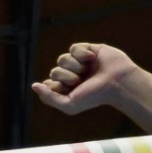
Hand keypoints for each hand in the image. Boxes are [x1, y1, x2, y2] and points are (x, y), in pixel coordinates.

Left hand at [31, 42, 145, 116]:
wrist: (118, 82)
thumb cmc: (95, 96)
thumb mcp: (69, 104)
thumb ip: (49, 97)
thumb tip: (33, 85)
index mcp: (66, 89)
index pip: (48, 83)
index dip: (57, 86)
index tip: (70, 90)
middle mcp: (71, 75)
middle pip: (55, 71)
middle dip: (67, 76)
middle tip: (82, 80)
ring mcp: (79, 62)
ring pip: (62, 59)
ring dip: (75, 66)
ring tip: (88, 70)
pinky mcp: (88, 50)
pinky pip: (74, 47)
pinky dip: (82, 54)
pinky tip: (92, 59)